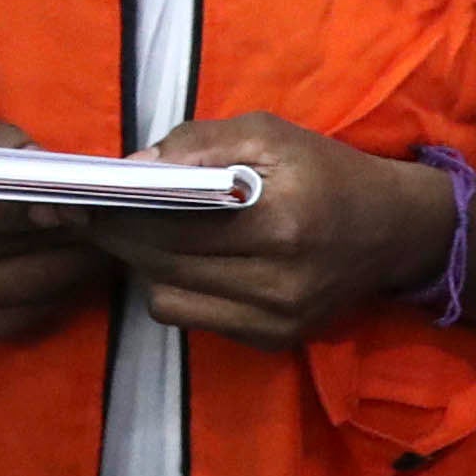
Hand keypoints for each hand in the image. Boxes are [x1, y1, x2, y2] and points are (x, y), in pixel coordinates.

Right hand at [0, 115, 115, 343]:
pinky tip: (80, 265)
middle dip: (72, 231)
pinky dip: (68, 288)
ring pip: (40, 282)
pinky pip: (40, 310)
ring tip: (103, 239)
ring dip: (80, 261)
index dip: (42, 204)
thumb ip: (7, 142)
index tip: (80, 203)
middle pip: (23, 246)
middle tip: (108, 216)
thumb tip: (45, 167)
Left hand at [90, 113, 447, 351]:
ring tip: (142, 232)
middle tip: (92, 211)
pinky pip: (194, 319)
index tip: (80, 195)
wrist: (396, 231)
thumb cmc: (327, 170)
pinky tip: (184, 259)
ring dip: (145, 265)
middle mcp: (277, 282)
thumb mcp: (270, 133)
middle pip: (160, 264)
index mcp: (278, 222)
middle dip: (119, 236)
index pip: (170, 223)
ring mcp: (275, 320)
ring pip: (167, 299)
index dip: (118, 210)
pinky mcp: (273, 341)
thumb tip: (133, 166)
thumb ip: (200, 144)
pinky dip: (177, 287)